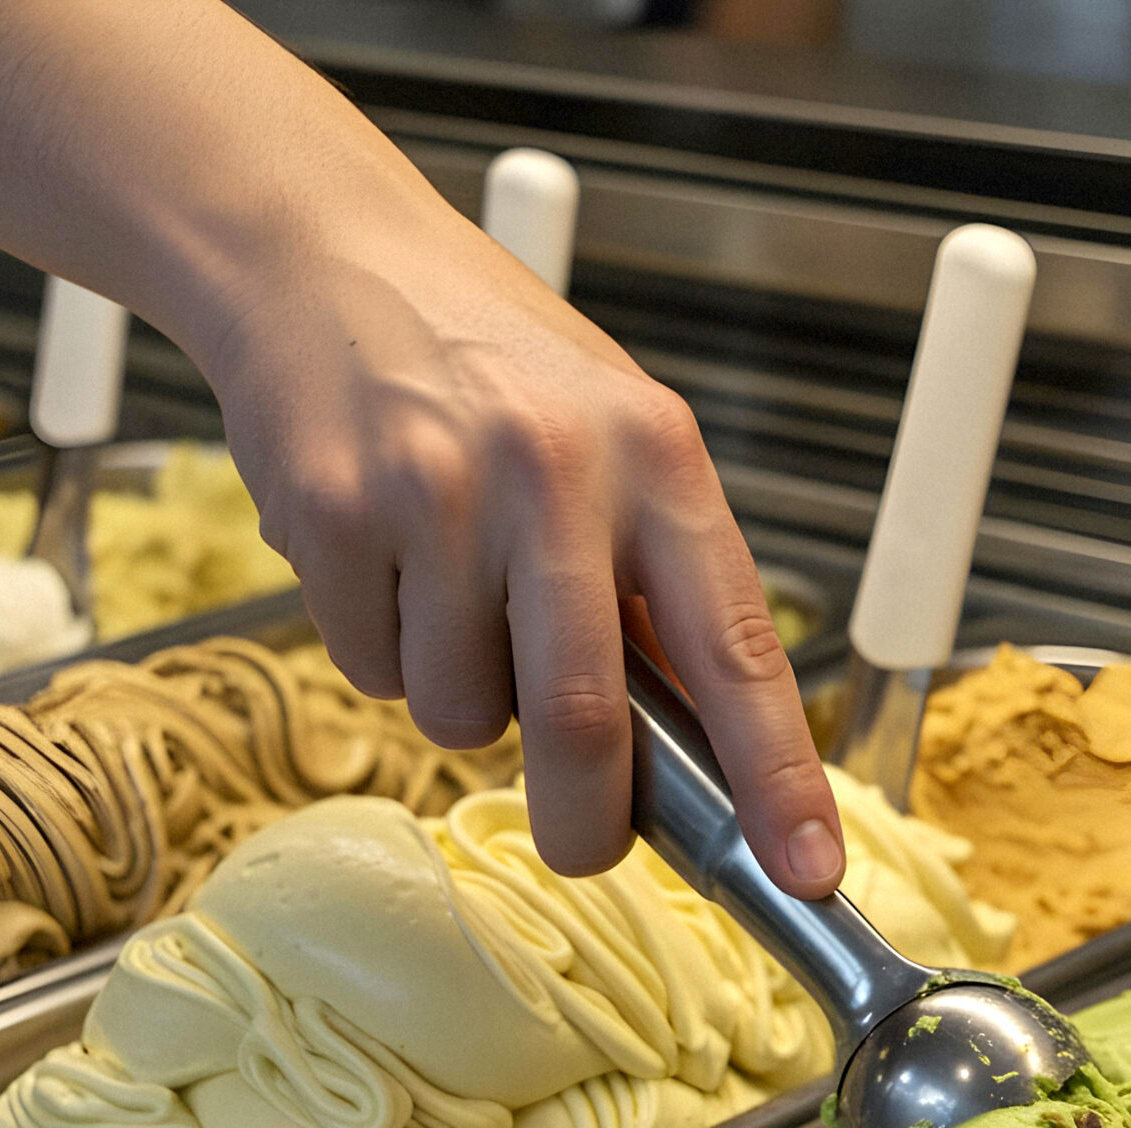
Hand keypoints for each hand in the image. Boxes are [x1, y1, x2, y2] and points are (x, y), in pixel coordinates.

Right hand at [198, 197, 843, 897]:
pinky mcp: (331, 517)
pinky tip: (384, 561)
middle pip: (580, 719)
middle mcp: (555, 472)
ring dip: (462, 699)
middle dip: (585, 817)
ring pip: (459, 708)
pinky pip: (371, 669)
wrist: (323, 255)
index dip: (777, 775)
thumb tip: (709, 749)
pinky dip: (384, 652)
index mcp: (659, 457)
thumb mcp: (617, 436)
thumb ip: (661, 578)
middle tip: (582, 844)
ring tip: (451, 594)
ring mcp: (436, 493)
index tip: (807, 870)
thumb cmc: (491, 362)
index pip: (737, 647)